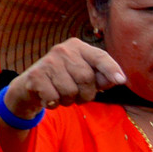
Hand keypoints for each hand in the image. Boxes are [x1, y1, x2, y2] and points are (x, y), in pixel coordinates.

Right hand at [3, 38, 126, 121]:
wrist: (30, 87)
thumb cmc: (64, 81)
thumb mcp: (84, 77)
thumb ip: (101, 78)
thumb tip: (117, 79)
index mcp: (79, 47)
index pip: (100, 57)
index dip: (111, 69)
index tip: (121, 80)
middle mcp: (63, 50)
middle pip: (87, 79)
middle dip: (85, 95)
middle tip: (76, 95)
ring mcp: (48, 62)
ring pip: (71, 91)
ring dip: (69, 101)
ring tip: (61, 94)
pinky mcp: (36, 76)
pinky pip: (55, 98)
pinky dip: (54, 104)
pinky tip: (49, 97)